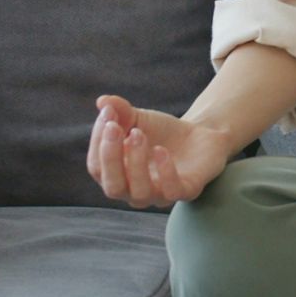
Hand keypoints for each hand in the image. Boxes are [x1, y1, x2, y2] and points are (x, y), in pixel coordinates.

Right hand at [87, 95, 233, 209]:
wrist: (199, 134)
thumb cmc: (161, 132)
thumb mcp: (138, 118)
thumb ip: (120, 111)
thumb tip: (102, 101)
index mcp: (117, 175)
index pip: (97, 168)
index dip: (98, 142)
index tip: (107, 113)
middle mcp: (134, 191)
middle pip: (113, 188)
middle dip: (110, 158)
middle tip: (115, 127)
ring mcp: (160, 195)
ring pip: (140, 192)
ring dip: (135, 162)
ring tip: (138, 134)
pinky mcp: (186, 190)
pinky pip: (172, 191)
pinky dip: (164, 171)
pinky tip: (161, 149)